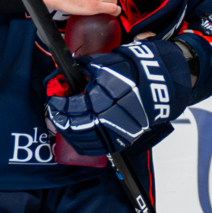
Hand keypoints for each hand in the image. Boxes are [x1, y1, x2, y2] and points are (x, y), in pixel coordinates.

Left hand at [45, 43, 174, 153]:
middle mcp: (109, 116)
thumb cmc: (130, 72)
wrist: (157, 84)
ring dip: (71, 133)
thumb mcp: (102, 64)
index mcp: (102, 96)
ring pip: (86, 139)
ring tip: (65, 125)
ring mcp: (116, 130)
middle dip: (62, 120)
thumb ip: (81, 71)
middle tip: (56, 114)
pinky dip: (85, 144)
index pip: (72, 106)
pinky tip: (77, 138)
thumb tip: (62, 76)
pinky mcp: (123, 138)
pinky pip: (99, 148)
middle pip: (77, 125)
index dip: (59, 105)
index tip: (54, 101)